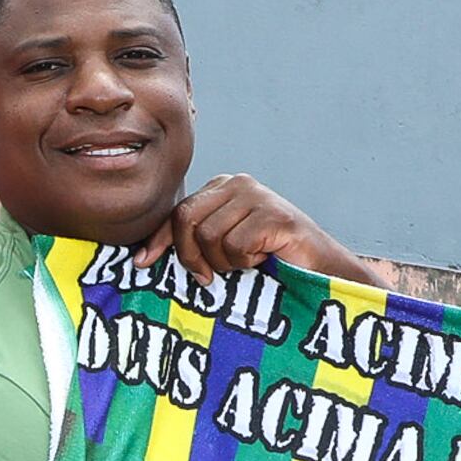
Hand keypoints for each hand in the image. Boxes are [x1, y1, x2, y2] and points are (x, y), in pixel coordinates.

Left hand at [153, 175, 383, 287]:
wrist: (319, 270)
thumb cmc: (268, 262)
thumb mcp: (221, 249)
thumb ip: (191, 242)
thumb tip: (141, 258)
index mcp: (222, 188)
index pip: (177, 211)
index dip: (158, 240)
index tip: (142, 263)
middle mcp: (238, 184)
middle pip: (186, 220)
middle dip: (192, 256)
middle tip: (211, 276)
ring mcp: (257, 196)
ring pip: (210, 237)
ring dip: (226, 262)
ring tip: (250, 261)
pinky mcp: (273, 215)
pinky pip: (235, 246)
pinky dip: (246, 262)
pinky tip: (265, 257)